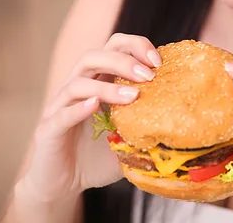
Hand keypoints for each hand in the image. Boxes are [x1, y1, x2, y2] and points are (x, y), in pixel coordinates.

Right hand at [19, 33, 161, 203]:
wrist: (62, 185)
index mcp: (97, 82)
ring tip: (133, 96)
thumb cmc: (96, 158)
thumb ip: (149, 128)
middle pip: (93, 56)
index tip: (158, 61)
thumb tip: (183, 125)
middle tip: (149, 74)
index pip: (113, 47)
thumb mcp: (129, 140)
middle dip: (123, 60)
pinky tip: (96, 107)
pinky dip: (79, 108)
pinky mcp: (48, 129)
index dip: (135, 46)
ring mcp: (59, 107)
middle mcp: (77, 88)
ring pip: (78, 83)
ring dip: (107, 86)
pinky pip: (62, 113)